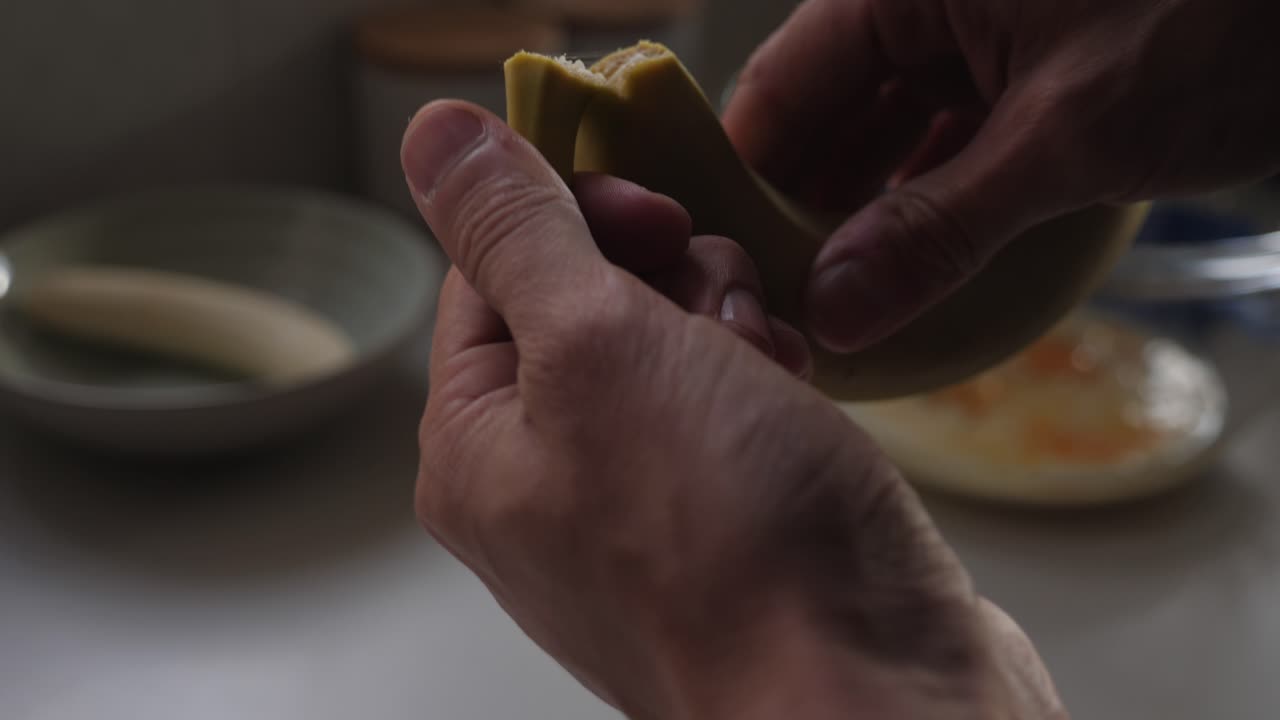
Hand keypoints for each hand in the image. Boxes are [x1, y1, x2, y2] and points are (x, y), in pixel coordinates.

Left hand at [401, 100, 1065, 718]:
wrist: (861, 687)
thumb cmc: (723, 534)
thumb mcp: (595, 342)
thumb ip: (514, 232)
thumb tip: (436, 141)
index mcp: (475, 443)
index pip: (493, 267)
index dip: (572, 214)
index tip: (655, 209)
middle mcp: (542, 480)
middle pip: (585, 300)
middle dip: (664, 278)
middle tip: (715, 314)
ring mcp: (635, 505)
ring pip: (666, 344)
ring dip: (721, 323)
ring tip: (766, 366)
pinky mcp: (721, 517)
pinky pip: (724, 402)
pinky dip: (759, 376)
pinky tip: (794, 396)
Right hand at [723, 0, 1279, 352]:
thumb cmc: (1220, 28)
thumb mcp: (1067, 138)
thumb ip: (940, 230)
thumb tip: (834, 313)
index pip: (781, 85)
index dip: (745, 181)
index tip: (731, 274)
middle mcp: (928, 4)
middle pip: (826, 115)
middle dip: (805, 211)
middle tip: (786, 311)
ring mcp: (978, 37)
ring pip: (885, 135)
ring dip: (865, 218)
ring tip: (840, 308)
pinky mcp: (1026, 73)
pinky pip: (948, 143)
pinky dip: (930, 205)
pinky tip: (913, 270)